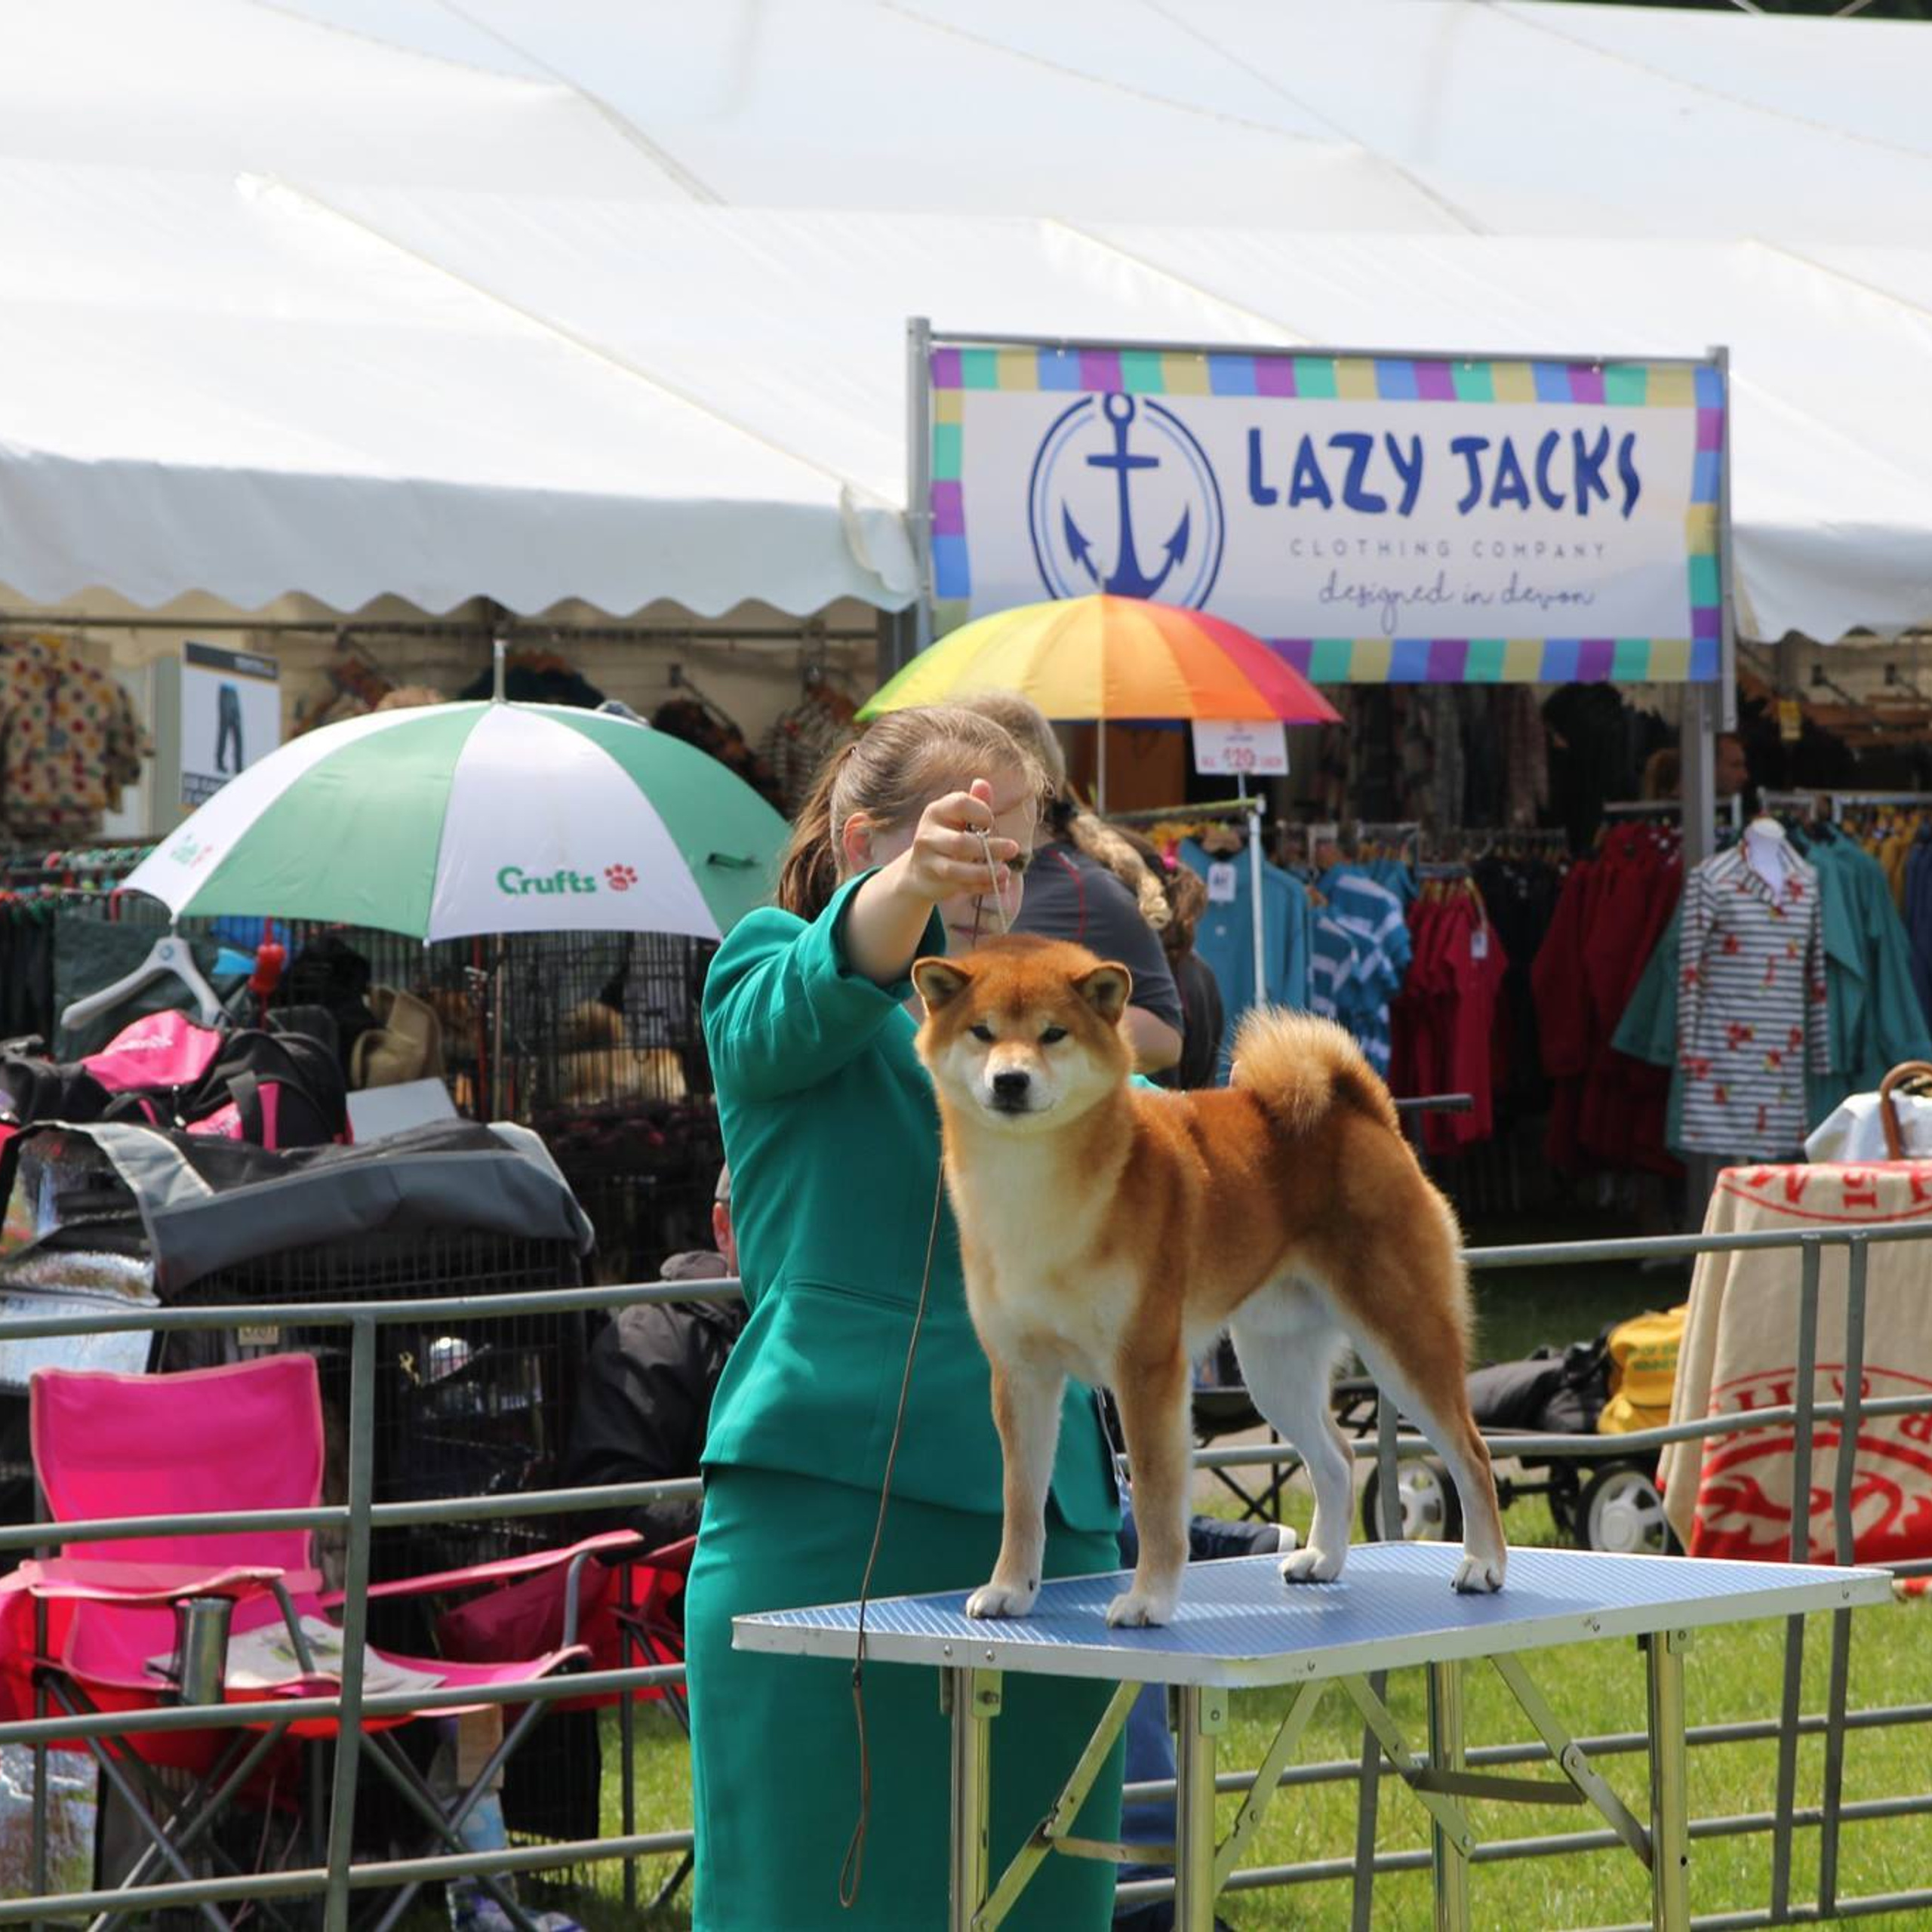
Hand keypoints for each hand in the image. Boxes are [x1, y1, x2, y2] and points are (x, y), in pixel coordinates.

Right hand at [889, 779, 1017, 907]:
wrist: (920, 870)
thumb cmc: (948, 837)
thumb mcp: (960, 818)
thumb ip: (975, 802)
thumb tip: (982, 783)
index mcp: (937, 811)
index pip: (960, 803)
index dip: (981, 811)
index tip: (990, 822)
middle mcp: (928, 834)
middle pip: (961, 842)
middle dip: (991, 847)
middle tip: (1014, 848)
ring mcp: (928, 859)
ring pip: (957, 869)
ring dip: (986, 872)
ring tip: (1006, 872)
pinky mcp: (932, 880)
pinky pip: (959, 886)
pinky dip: (982, 886)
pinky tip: (999, 885)